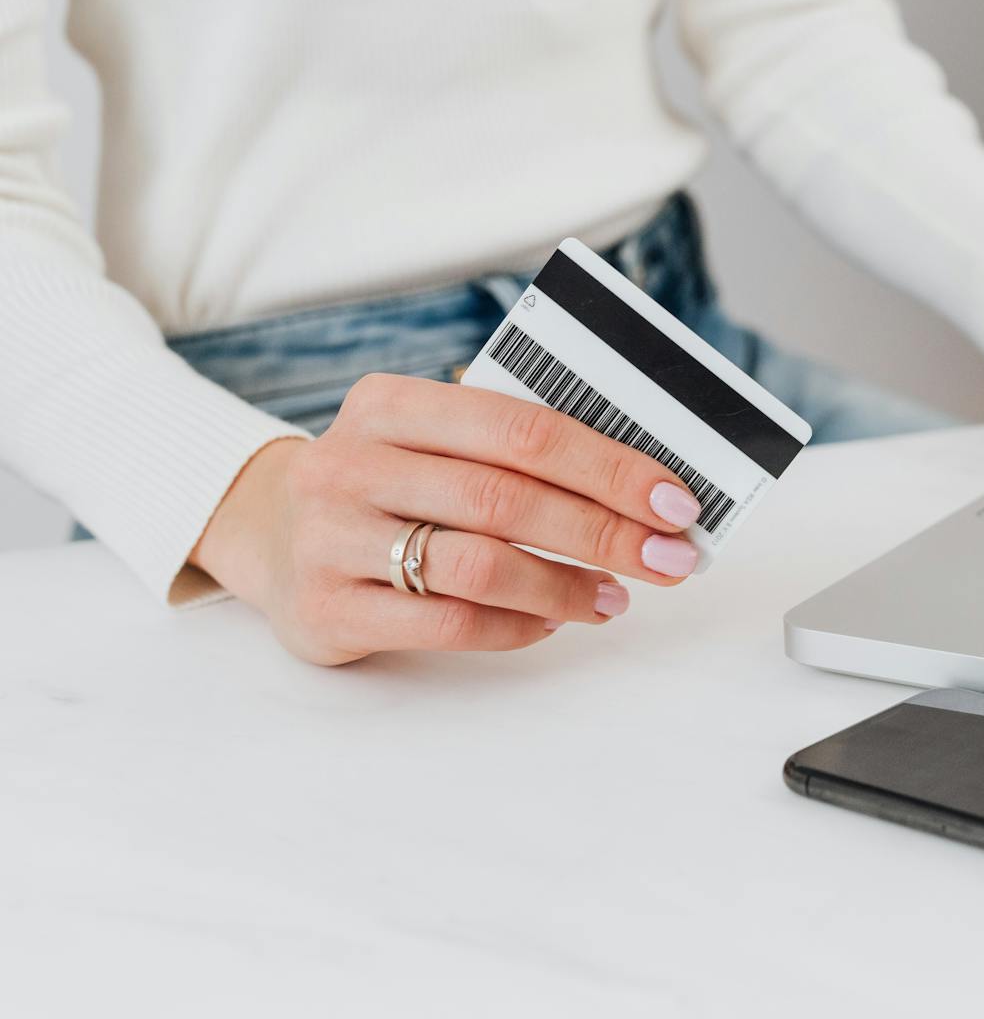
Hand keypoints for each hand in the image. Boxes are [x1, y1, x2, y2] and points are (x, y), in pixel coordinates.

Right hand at [189, 375, 707, 664]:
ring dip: (564, 585)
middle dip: (604, 532)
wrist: (264, 530)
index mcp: (389, 403)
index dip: (608, 467)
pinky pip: (447, 623)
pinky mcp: (326, 609)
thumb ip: (512, 449)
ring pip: (477, 563)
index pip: (522, 429)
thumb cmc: (384, 481)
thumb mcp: (427, 438)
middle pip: (506, 497)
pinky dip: (515, 626)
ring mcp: (331, 537)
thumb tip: (637, 488)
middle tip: (668, 558)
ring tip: (614, 597)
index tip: (674, 502)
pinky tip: (550, 621)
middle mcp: (351, 462)